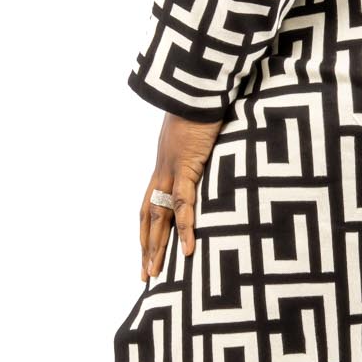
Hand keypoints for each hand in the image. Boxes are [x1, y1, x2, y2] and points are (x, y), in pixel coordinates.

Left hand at [140, 111, 222, 281]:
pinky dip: (186, 229)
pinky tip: (188, 251)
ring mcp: (171, 171)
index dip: (146, 229)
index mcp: (164, 164)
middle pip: (148, 217)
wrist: (196, 85)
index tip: (145, 251)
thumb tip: (216, 152)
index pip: (149, 203)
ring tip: (154, 274)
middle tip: (144, 276)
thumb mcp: (201, 131)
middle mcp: (162, 171)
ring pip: (160, 218)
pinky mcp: (187, 167)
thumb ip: (204, 147)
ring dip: (157, 247)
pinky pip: (185, 205)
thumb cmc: (203, 103)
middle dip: (145, 247)